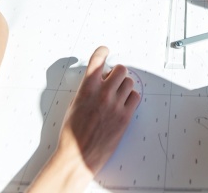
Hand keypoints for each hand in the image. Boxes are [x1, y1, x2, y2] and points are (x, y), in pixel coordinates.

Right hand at [29, 46, 139, 190]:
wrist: (77, 156)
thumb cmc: (72, 134)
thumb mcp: (74, 105)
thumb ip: (87, 89)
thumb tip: (98, 79)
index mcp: (86, 89)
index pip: (97, 60)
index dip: (102, 52)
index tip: (105, 50)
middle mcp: (102, 94)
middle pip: (120, 69)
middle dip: (117, 73)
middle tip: (112, 80)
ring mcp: (115, 105)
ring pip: (129, 82)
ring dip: (124, 85)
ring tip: (117, 94)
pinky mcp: (125, 117)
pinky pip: (135, 97)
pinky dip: (131, 98)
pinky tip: (123, 104)